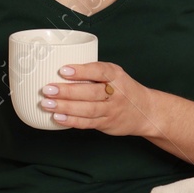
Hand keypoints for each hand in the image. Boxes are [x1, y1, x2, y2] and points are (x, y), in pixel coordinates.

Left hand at [39, 61, 156, 136]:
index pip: (99, 71)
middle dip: (67, 91)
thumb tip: (59, 69)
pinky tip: (57, 117)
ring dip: (65, 107)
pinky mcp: (107, 123)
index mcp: (116, 75)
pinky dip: (71, 121)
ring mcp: (112, 109)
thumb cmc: (123, 89)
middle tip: (47, 89)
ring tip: (47, 104)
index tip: (63, 70)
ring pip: (87, 109)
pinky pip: (87, 123)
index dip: (81, 71)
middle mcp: (116, 92)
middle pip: (90, 92)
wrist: (146, 111)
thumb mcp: (115, 75)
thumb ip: (94, 72)